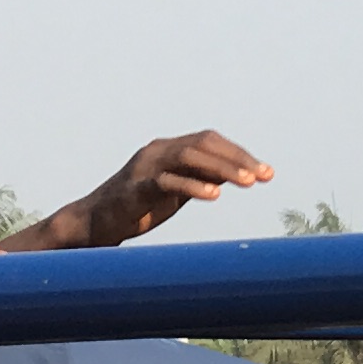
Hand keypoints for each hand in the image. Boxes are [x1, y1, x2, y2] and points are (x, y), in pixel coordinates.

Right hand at [60, 130, 271, 246]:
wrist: (95, 222)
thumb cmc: (138, 208)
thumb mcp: (176, 191)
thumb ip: (200, 179)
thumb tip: (234, 175)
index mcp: (168, 149)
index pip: (210, 141)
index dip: (239, 154)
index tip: (267, 172)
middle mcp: (157, 151)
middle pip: (204, 144)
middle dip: (238, 159)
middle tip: (264, 176)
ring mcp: (145, 167)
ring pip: (189, 156)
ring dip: (222, 168)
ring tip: (247, 183)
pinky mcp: (136, 188)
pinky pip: (167, 181)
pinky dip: (193, 186)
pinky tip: (215, 195)